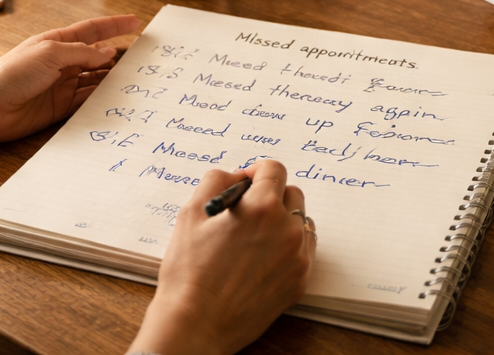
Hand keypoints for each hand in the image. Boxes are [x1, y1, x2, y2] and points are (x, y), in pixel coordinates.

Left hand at [0, 14, 138, 161]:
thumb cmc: (13, 72)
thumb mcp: (51, 53)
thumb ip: (82, 53)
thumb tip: (108, 53)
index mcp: (58, 42)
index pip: (93, 30)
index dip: (115, 26)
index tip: (136, 22)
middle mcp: (62, 62)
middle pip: (97, 56)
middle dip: (119, 55)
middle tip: (144, 56)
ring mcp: (62, 85)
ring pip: (95, 78)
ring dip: (113, 77)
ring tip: (136, 78)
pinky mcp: (60, 107)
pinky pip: (87, 100)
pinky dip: (102, 98)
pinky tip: (117, 97)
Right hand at [129, 160, 314, 354]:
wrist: (197, 324)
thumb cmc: (189, 271)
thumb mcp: (192, 212)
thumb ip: (216, 181)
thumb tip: (236, 176)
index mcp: (262, 207)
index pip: (275, 169)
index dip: (256, 170)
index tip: (244, 182)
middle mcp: (287, 230)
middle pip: (292, 193)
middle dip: (271, 194)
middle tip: (246, 211)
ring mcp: (297, 258)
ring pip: (302, 222)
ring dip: (284, 220)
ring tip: (255, 236)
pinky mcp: (300, 282)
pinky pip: (304, 250)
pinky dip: (289, 245)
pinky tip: (264, 256)